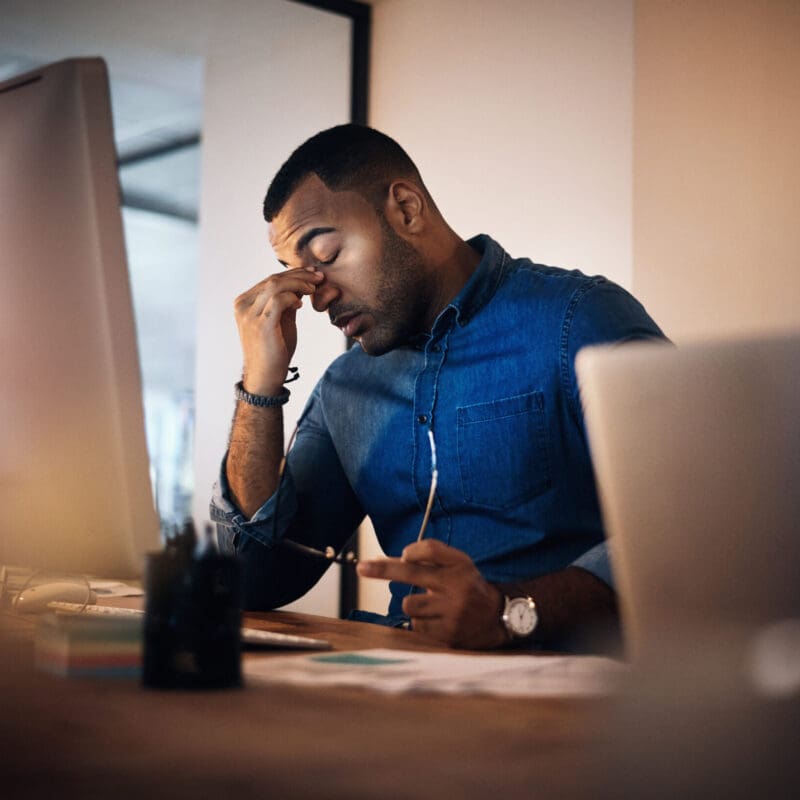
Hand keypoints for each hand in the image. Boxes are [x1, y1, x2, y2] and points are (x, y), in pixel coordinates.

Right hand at [233, 268, 323, 394]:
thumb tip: (302, 282)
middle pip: (273, 279)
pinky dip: (292, 298)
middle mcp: (243, 306)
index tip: (312, 273)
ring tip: (313, 288)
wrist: (265, 376)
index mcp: (244, 302)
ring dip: (298, 284)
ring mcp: (249, 315)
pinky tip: (300, 305)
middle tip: (318, 276)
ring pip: (275, 286)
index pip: (270, 279)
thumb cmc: (274, 349)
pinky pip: (278, 301)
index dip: (293, 273)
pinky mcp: (260, 326)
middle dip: (299, 275)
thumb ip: (288, 301)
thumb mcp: (281, 319)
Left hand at [357, 539, 507, 648]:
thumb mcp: (459, 564)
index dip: (414, 551)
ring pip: (410, 604)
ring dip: (413, 605)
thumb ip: (432, 555)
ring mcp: (452, 612)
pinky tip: (437, 620)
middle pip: (412, 573)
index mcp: (460, 566)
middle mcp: (457, 586)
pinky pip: (417, 626)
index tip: (403, 555)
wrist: (498, 618)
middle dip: (383, 569)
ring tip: (431, 606)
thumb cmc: (468, 586)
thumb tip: (401, 557)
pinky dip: (421, 622)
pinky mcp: (448, 634)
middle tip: (362, 567)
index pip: (431, 549)